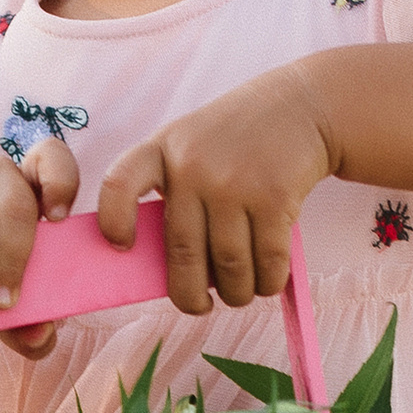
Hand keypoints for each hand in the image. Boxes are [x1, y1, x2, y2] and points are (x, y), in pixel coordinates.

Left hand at [95, 69, 333, 314]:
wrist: (299, 107)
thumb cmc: (234, 140)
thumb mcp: (189, 145)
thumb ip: (172, 192)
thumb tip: (173, 272)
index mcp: (161, 149)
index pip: (118, 184)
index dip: (113, 221)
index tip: (121, 246)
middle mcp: (193, 166)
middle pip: (182, 252)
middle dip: (190, 295)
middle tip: (198, 305)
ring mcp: (234, 182)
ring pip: (228, 267)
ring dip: (236, 293)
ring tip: (238, 292)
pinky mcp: (274, 198)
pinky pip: (267, 262)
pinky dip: (267, 282)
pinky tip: (266, 280)